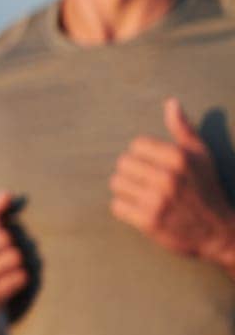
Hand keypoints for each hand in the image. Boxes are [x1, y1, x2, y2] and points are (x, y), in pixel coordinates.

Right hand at [0, 191, 26, 330]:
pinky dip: (22, 275)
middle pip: (4, 238)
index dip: (3, 224)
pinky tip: (17, 276)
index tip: (4, 231)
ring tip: (16, 261)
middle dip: (14, 241)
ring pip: (13, 257)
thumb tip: (9, 195)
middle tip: (14, 247)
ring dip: (21, 258)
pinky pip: (18, 279)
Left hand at [111, 99, 234, 268]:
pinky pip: (116, 206)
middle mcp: (168, 177)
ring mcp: (158, 200)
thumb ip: (183, 129)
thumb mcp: (201, 156)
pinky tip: (141, 210)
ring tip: (144, 196)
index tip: (156, 167)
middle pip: (123, 163)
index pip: (136, 145)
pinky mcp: (149, 221)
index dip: (144, 156)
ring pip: (116, 183)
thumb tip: (170, 102)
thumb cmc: (206, 189)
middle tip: (148, 183)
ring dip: (127, 190)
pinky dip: (125, 209)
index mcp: (179, 157)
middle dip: (133, 173)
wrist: (218, 232)